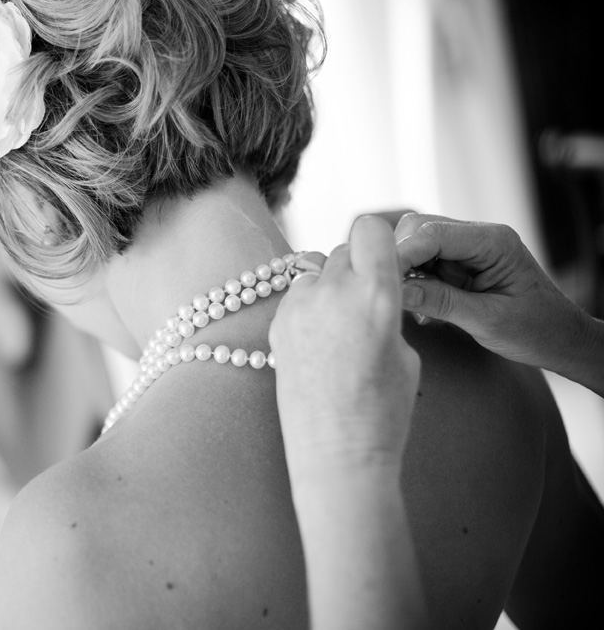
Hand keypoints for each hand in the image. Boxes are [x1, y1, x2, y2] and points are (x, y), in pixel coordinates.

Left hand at [270, 215, 420, 474]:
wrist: (337, 453)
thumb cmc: (384, 410)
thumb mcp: (405, 352)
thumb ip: (386, 310)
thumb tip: (370, 293)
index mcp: (376, 294)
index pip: (369, 228)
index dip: (379, 241)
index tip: (385, 262)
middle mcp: (333, 292)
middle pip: (343, 250)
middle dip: (357, 267)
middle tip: (365, 303)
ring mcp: (299, 307)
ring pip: (315, 270)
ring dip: (329, 285)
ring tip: (340, 326)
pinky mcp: (277, 325)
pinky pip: (296, 296)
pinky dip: (308, 307)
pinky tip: (318, 342)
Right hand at [395, 213, 601, 390]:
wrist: (561, 340)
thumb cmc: (538, 330)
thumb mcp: (488, 320)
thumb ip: (441, 302)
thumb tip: (397, 291)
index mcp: (493, 242)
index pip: (432, 234)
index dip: (400, 254)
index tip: (378, 281)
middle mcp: (478, 237)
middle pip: (418, 230)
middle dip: (397, 259)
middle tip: (389, 293)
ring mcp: (467, 249)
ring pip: (415, 245)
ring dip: (403, 272)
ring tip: (405, 303)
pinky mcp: (458, 264)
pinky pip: (423, 263)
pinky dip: (413, 282)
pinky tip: (418, 307)